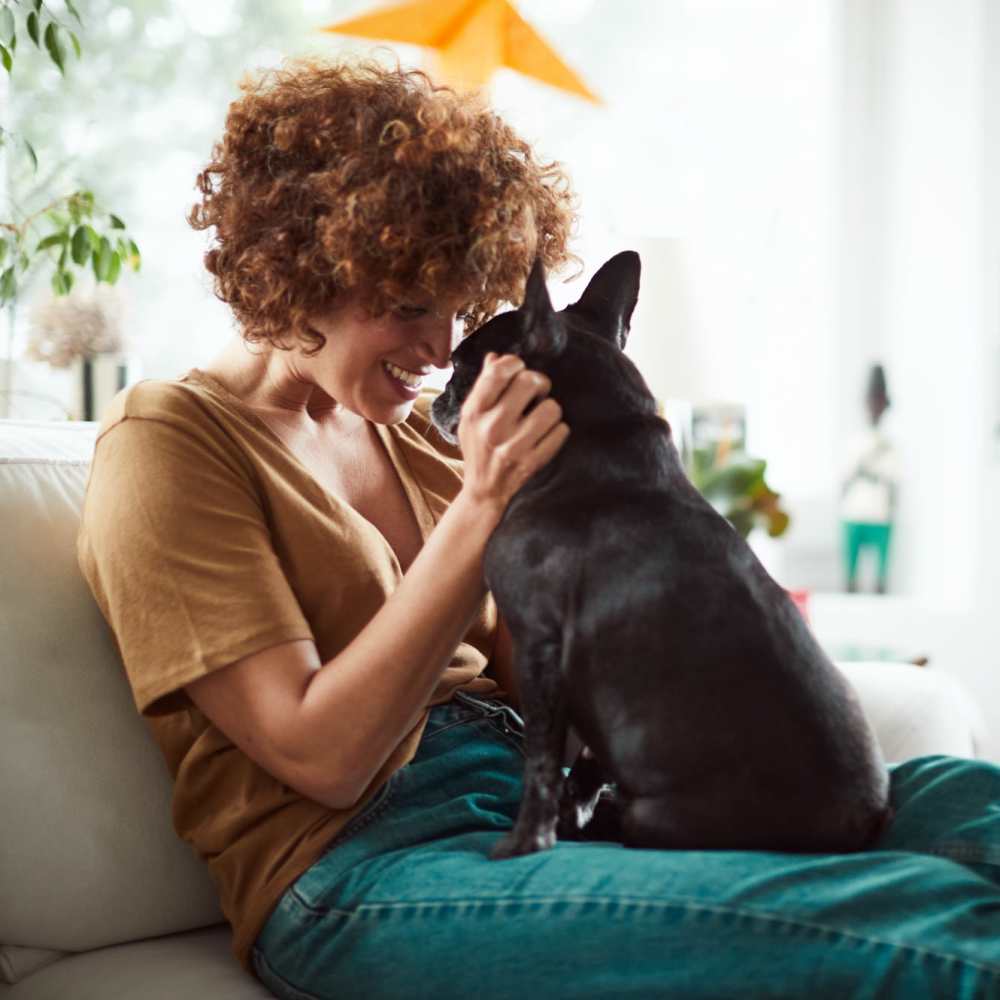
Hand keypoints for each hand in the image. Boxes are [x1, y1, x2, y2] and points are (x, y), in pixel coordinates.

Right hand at [456, 352, 569, 519]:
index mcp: (475, 412)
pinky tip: (546, 435)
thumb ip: (483, 386)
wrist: (483, 490)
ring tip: (541, 416)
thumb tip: (496, 357)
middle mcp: (492, 428)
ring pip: (552, 408)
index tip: (519, 369)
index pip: (499, 372)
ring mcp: (513, 447)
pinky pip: (561, 432)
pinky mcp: (532, 463)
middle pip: (530, 382)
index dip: (515, 363)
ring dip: (550, 409)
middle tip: (537, 391)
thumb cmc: (478, 446)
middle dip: (539, 382)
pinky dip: (557, 431)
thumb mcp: (471, 416)